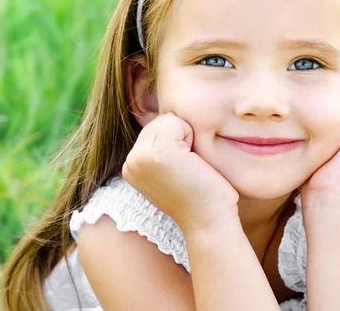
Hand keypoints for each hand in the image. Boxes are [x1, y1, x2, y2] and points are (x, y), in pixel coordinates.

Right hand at [122, 112, 239, 232]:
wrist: (209, 221)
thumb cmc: (201, 194)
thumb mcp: (172, 169)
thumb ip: (161, 147)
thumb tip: (168, 118)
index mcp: (131, 166)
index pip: (155, 128)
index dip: (177, 142)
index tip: (181, 171)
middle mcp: (130, 161)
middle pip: (160, 121)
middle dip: (181, 137)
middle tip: (187, 169)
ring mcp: (140, 157)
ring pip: (168, 120)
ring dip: (186, 137)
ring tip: (189, 166)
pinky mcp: (157, 153)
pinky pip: (177, 122)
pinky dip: (192, 136)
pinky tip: (192, 162)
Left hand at [300, 108, 339, 205]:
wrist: (327, 198)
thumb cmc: (317, 181)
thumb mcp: (324, 154)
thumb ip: (330, 136)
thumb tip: (321, 115)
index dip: (329, 135)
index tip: (329, 159)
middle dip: (334, 134)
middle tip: (333, 160)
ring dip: (337, 134)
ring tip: (338, 158)